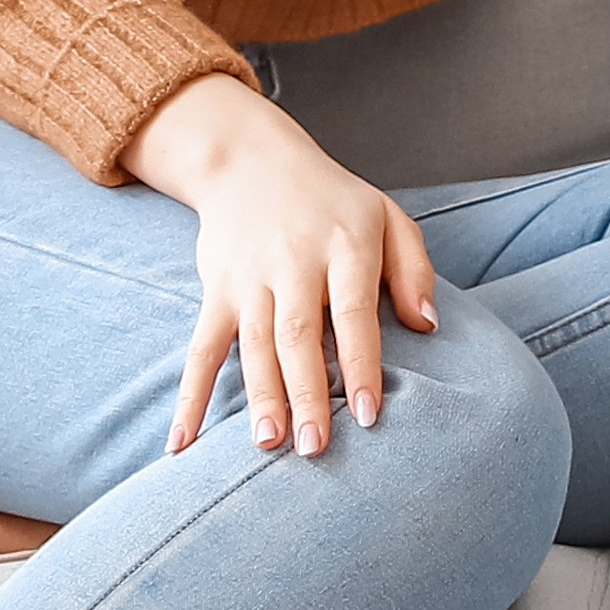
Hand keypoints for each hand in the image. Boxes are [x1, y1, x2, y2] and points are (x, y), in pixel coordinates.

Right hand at [124, 75, 438, 457]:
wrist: (253, 161)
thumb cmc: (335, 202)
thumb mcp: (388, 218)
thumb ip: (413, 270)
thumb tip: (427, 325)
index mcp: (345, 245)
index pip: (354, 311)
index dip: (360, 363)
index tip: (369, 413)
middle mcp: (294, 262)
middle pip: (299, 336)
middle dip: (306, 394)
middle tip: (315, 448)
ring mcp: (250, 278)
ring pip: (254, 345)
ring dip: (259, 397)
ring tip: (269, 444)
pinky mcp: (216, 290)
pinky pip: (201, 348)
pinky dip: (190, 396)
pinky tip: (182, 441)